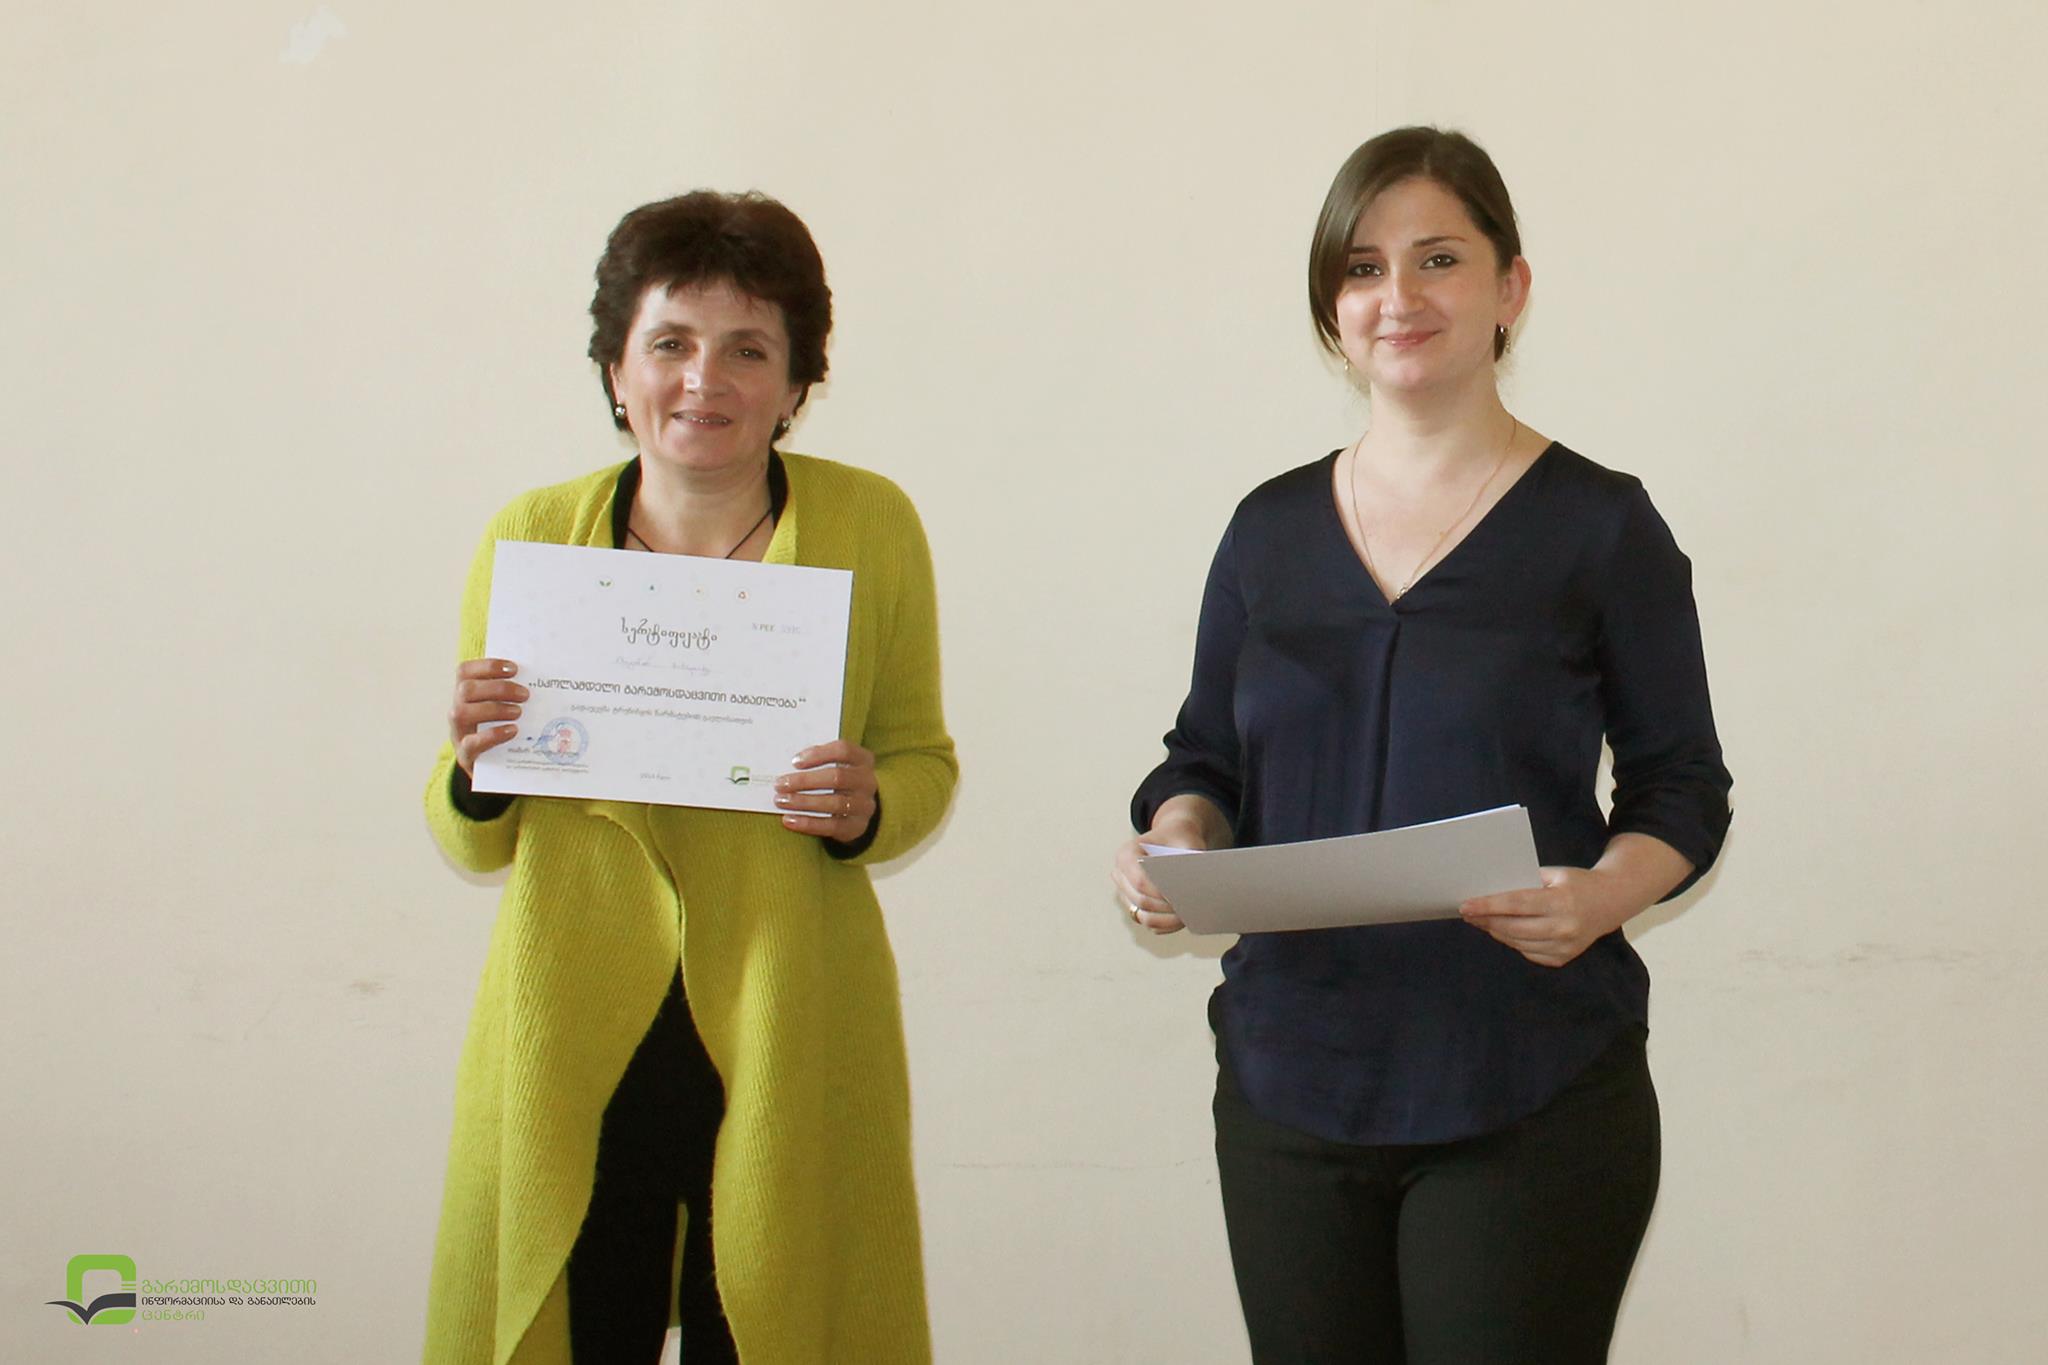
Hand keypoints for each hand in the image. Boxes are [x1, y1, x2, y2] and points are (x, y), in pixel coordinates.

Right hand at [449, 658, 526, 775]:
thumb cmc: (501, 729)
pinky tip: (512, 730)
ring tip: (519, 712)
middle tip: (525, 694)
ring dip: (494, 709)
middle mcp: (457, 710)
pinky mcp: (465, 755)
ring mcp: (458, 733)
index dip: (488, 666)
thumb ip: (514, 693)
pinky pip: (470, 743)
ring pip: (461, 713)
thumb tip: (544, 679)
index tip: (514, 668)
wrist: (492, 768)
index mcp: (465, 694)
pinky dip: (492, 735)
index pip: (465, 670)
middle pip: (466, 690)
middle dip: (498, 688)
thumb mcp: (504, 708)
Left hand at [775, 740, 878, 843]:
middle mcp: (867, 782)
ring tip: (782, 801)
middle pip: (837, 777)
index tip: (795, 762)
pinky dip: (808, 823)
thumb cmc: (838, 782)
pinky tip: (789, 820)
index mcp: (863, 760)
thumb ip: (817, 762)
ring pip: (835, 803)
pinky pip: (831, 826)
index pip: (844, 750)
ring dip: (804, 802)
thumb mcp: (835, 766)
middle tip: (780, 785)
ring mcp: (864, 806)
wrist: (857, 810)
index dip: (819, 754)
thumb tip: (787, 766)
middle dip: (805, 781)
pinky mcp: (856, 827)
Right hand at [1112, 829, 1199, 934]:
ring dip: (1165, 920)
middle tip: (1189, 909)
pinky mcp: (1134, 906)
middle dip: (1165, 908)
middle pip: (1141, 901)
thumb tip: (1189, 890)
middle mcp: (1120, 874)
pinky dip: (1165, 925)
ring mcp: (1125, 893)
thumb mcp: (1187, 843)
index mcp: (1126, 854)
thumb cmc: (1180, 839)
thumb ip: (1188, 863)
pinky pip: (1148, 923)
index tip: (1182, 896)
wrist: (1174, 839)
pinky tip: (1182, 919)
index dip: (1160, 892)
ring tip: (1187, 916)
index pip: (1140, 881)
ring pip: (1142, 916)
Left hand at [1459, 866, 1631, 967]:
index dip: (1488, 906)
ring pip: (1518, 943)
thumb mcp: (1554, 874)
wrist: (1611, 902)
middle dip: (1486, 920)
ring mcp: (1565, 947)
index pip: (1517, 905)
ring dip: (1496, 932)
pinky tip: (1503, 931)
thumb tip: (1488, 891)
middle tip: (1467, 913)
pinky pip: (1529, 953)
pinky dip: (1513, 942)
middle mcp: (1564, 927)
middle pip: (1514, 927)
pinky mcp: (1563, 958)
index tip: (1466, 905)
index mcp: (1561, 902)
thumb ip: (1525, 882)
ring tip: (1480, 921)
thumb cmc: (1576, 883)